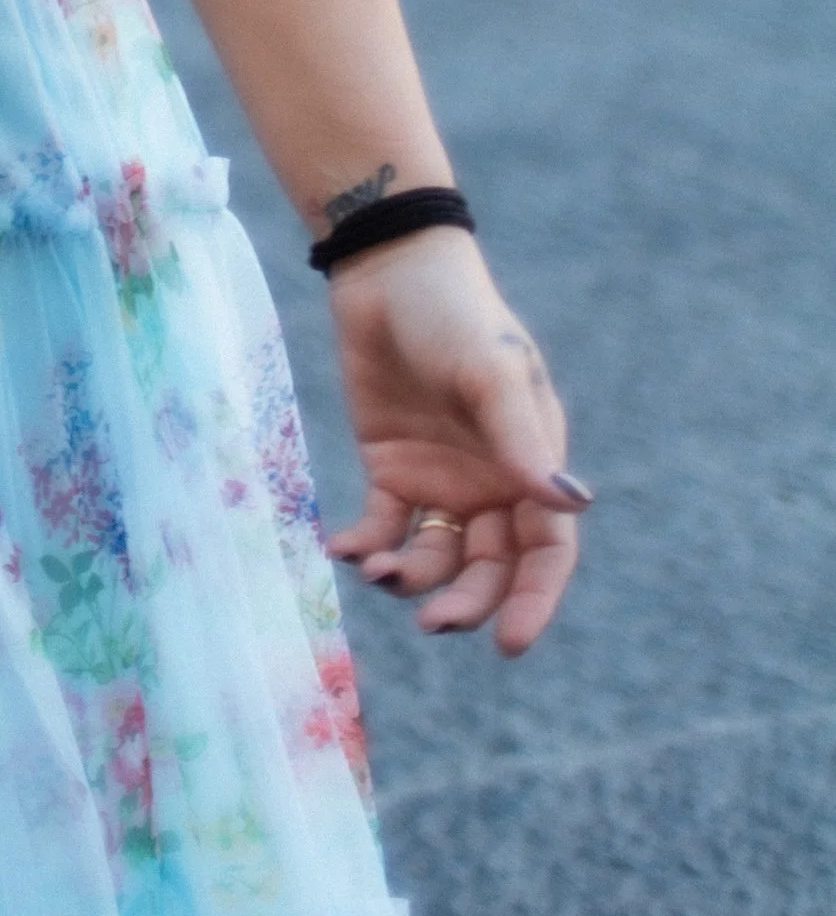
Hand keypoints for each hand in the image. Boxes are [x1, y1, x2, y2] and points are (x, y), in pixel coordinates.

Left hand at [323, 228, 589, 655]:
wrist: (388, 271)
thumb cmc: (456, 315)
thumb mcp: (492, 372)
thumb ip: (522, 440)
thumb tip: (572, 504)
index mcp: (532, 465)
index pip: (546, 551)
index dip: (534, 601)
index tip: (508, 643)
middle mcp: (491, 485)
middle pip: (488, 568)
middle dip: (465, 602)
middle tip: (431, 621)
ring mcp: (441, 481)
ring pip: (435, 557)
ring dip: (410, 577)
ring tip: (378, 569)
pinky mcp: (391, 469)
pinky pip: (383, 526)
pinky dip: (367, 545)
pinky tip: (343, 549)